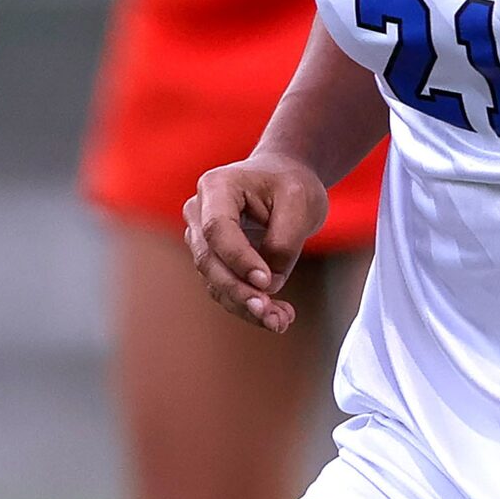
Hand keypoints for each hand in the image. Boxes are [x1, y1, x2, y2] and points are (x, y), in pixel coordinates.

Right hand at [183, 154, 328, 332]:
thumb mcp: (300, 202)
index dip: (239, 258)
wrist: (286, 178)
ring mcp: (202, 239)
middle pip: (209, 260)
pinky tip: (277, 317)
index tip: (266, 281)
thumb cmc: (292, 183)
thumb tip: (269, 285)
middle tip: (270, 313)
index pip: (217, 229)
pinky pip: (225, 288)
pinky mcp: (214, 261)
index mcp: (217, 187)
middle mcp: (199, 213)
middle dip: (239, 291)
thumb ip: (283, 242)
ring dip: (245, 305)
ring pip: (215, 281)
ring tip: (280, 320)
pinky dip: (249, 305)